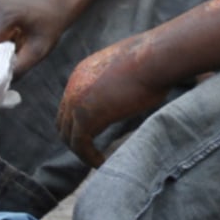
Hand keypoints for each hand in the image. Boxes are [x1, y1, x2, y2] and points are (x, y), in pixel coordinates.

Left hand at [56, 33, 172, 165]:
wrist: (155, 58)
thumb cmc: (154, 60)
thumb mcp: (128, 68)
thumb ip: (119, 81)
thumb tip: (132, 90)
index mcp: (82, 72)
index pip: (70, 103)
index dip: (79, 121)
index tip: (95, 134)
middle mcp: (73, 86)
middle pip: (64, 121)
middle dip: (76, 138)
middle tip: (92, 151)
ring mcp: (77, 102)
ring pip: (69, 136)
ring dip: (81, 150)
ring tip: (97, 160)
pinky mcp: (86, 118)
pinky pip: (80, 146)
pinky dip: (89, 157)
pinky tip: (102, 162)